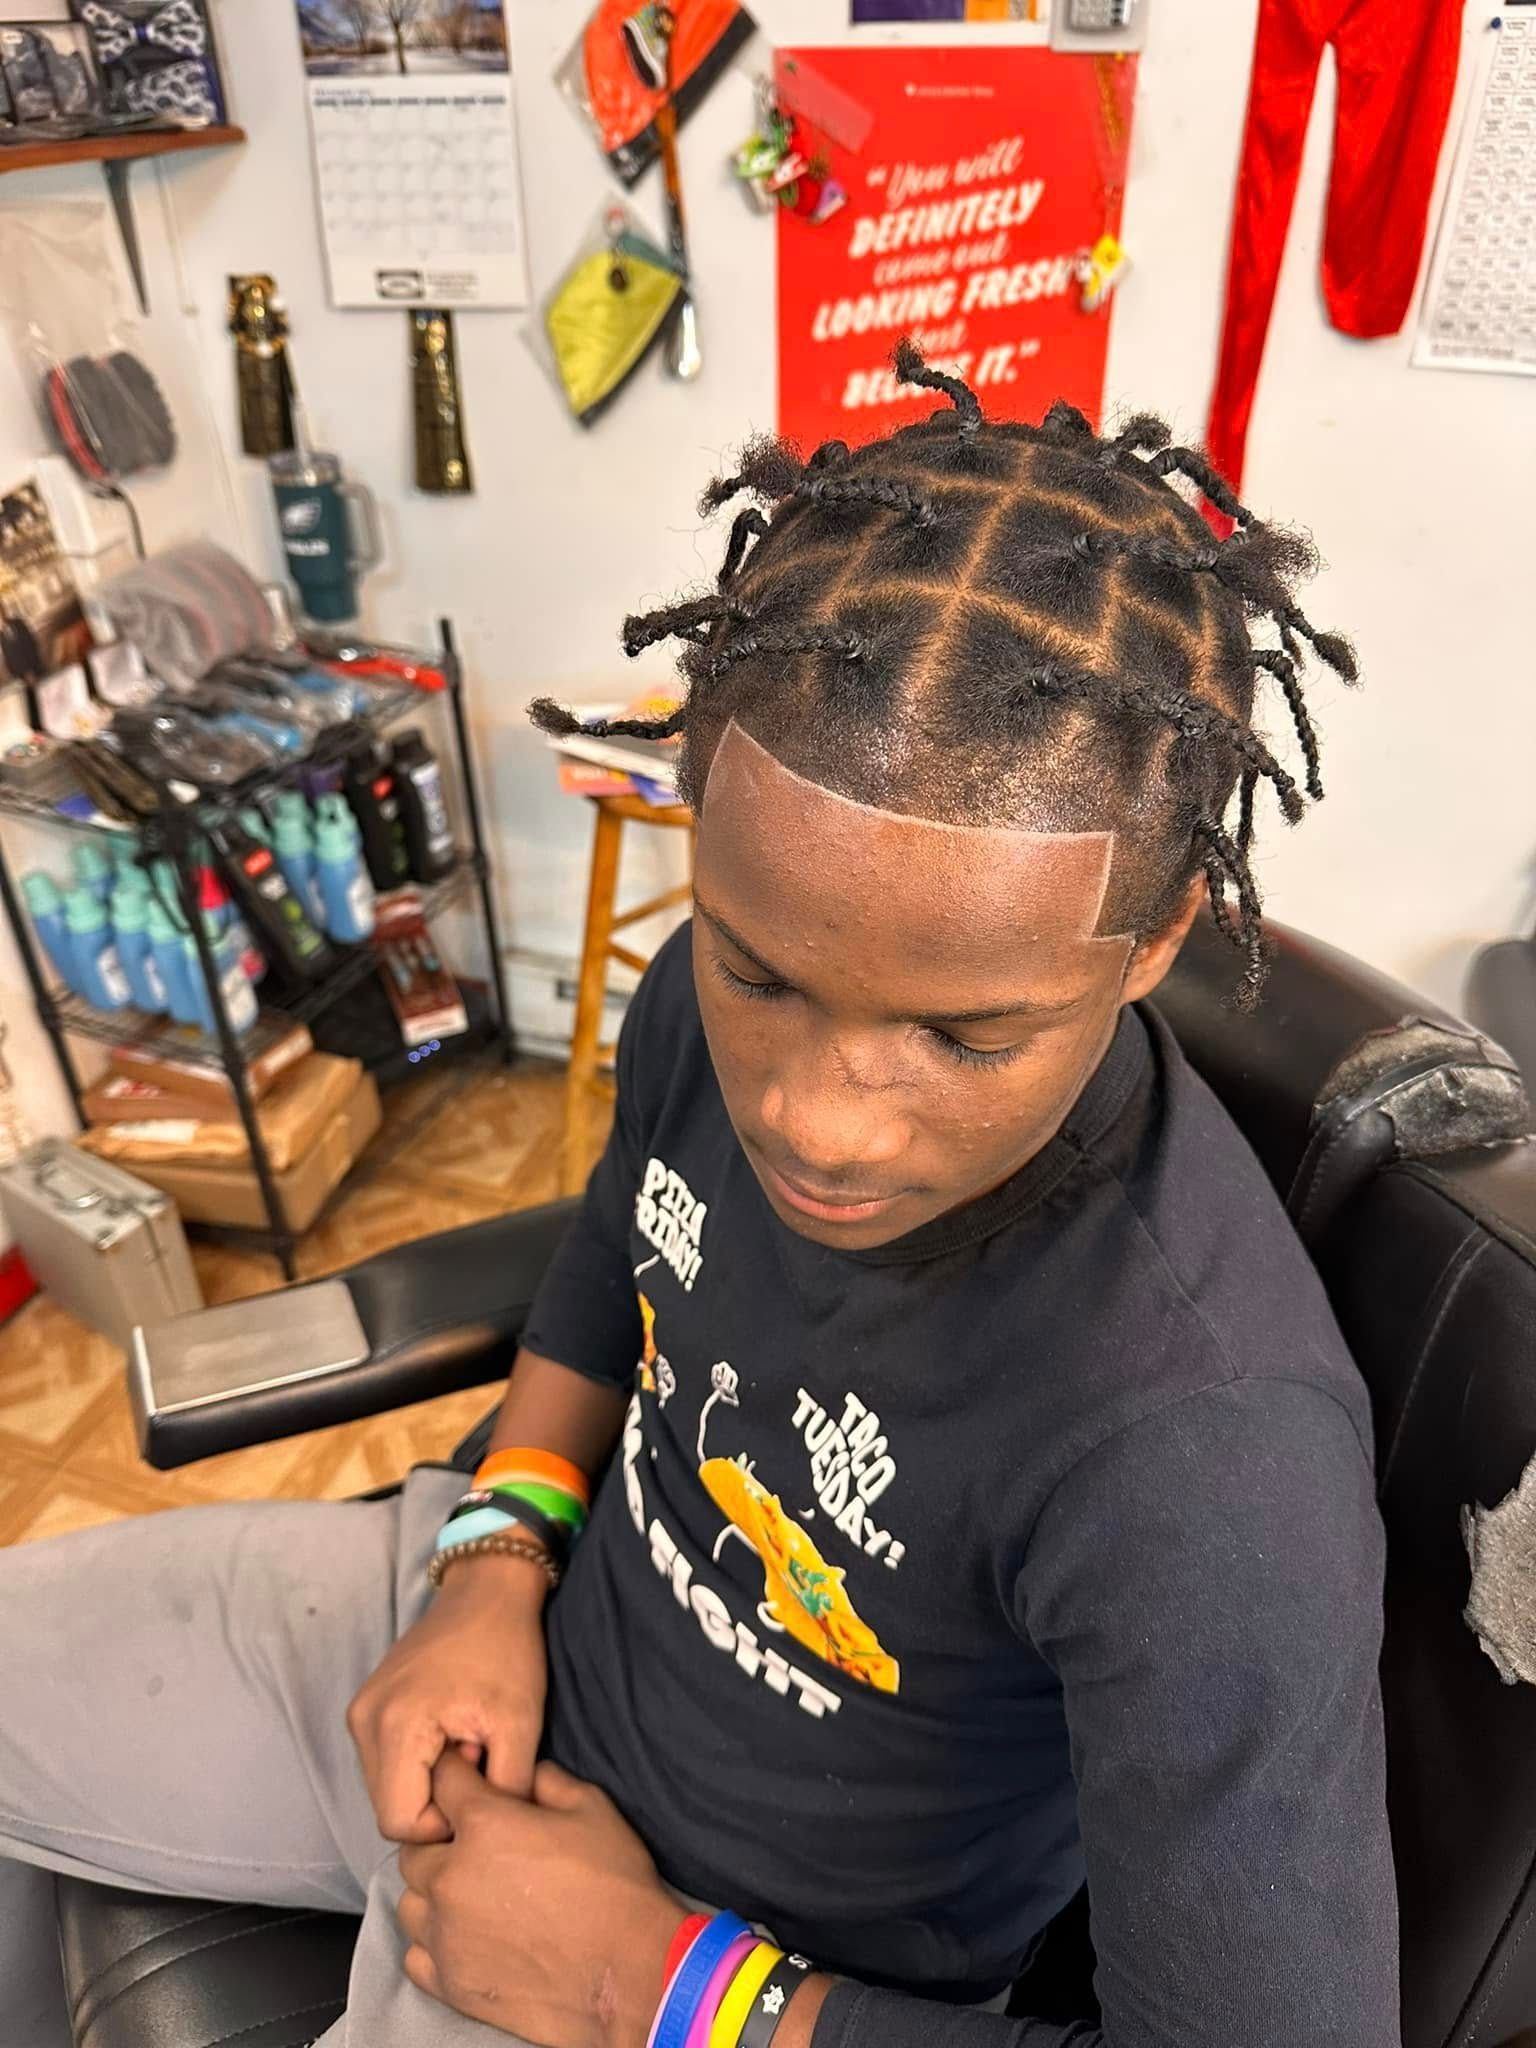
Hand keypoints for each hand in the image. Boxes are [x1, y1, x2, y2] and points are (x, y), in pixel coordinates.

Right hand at [347, 1555, 549, 1842]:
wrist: (488, 1590)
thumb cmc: (508, 1650)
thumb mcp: (520, 1725)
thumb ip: (503, 1793)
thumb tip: (488, 1839)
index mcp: (396, 1726)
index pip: (400, 1823)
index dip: (443, 1825)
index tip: (480, 1787)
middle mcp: (364, 1721)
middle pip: (388, 1807)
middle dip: (435, 1802)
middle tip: (477, 1760)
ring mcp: (361, 1711)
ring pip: (386, 1786)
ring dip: (426, 1781)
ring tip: (466, 1744)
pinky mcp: (367, 1704)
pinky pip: (385, 1760)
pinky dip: (416, 1762)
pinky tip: (451, 1734)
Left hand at [397, 1751, 679, 2047]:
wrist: (626, 1971)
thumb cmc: (614, 1885)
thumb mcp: (591, 1808)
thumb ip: (549, 1781)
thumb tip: (528, 1776)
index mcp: (483, 1826)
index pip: (443, 1781)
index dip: (456, 1773)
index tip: (468, 1780)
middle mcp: (451, 1878)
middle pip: (414, 1846)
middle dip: (438, 1838)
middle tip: (474, 1846)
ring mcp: (445, 1935)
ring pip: (409, 1901)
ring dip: (432, 1891)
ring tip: (467, 1893)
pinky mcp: (449, 1982)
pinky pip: (415, 1954)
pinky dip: (432, 1941)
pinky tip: (465, 1935)